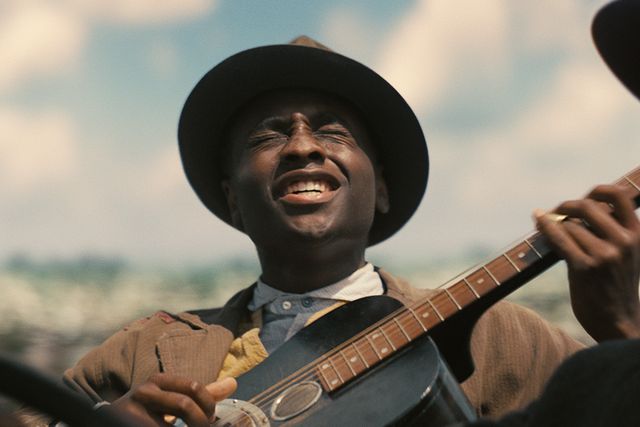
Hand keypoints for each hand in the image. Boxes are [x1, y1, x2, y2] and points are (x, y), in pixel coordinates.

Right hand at [109, 373, 236, 426]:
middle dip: (201, 421)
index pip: (193, 387)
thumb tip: (233, 382)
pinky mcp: (127, 424)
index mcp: (159, 380)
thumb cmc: (150, 412)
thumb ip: (201, 393)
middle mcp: (144, 391)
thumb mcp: (173, 398)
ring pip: (171, 425)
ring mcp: (133, 411)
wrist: (110, 421)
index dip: (208, 405)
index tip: (211, 418)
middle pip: (185, 405)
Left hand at [535, 184, 639, 341]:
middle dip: (566, 207)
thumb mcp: (625, 254)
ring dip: (555, 226)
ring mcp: (605, 255)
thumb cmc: (615, 286)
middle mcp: (623, 242)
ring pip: (570, 225)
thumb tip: (576, 207)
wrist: (618, 323)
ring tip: (549, 231)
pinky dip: (545, 227)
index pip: (618, 195)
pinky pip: (559, 238)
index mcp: (637, 234)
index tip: (584, 197)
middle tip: (555, 213)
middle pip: (586, 206)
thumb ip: (610, 231)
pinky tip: (537, 221)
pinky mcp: (585, 268)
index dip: (597, 190)